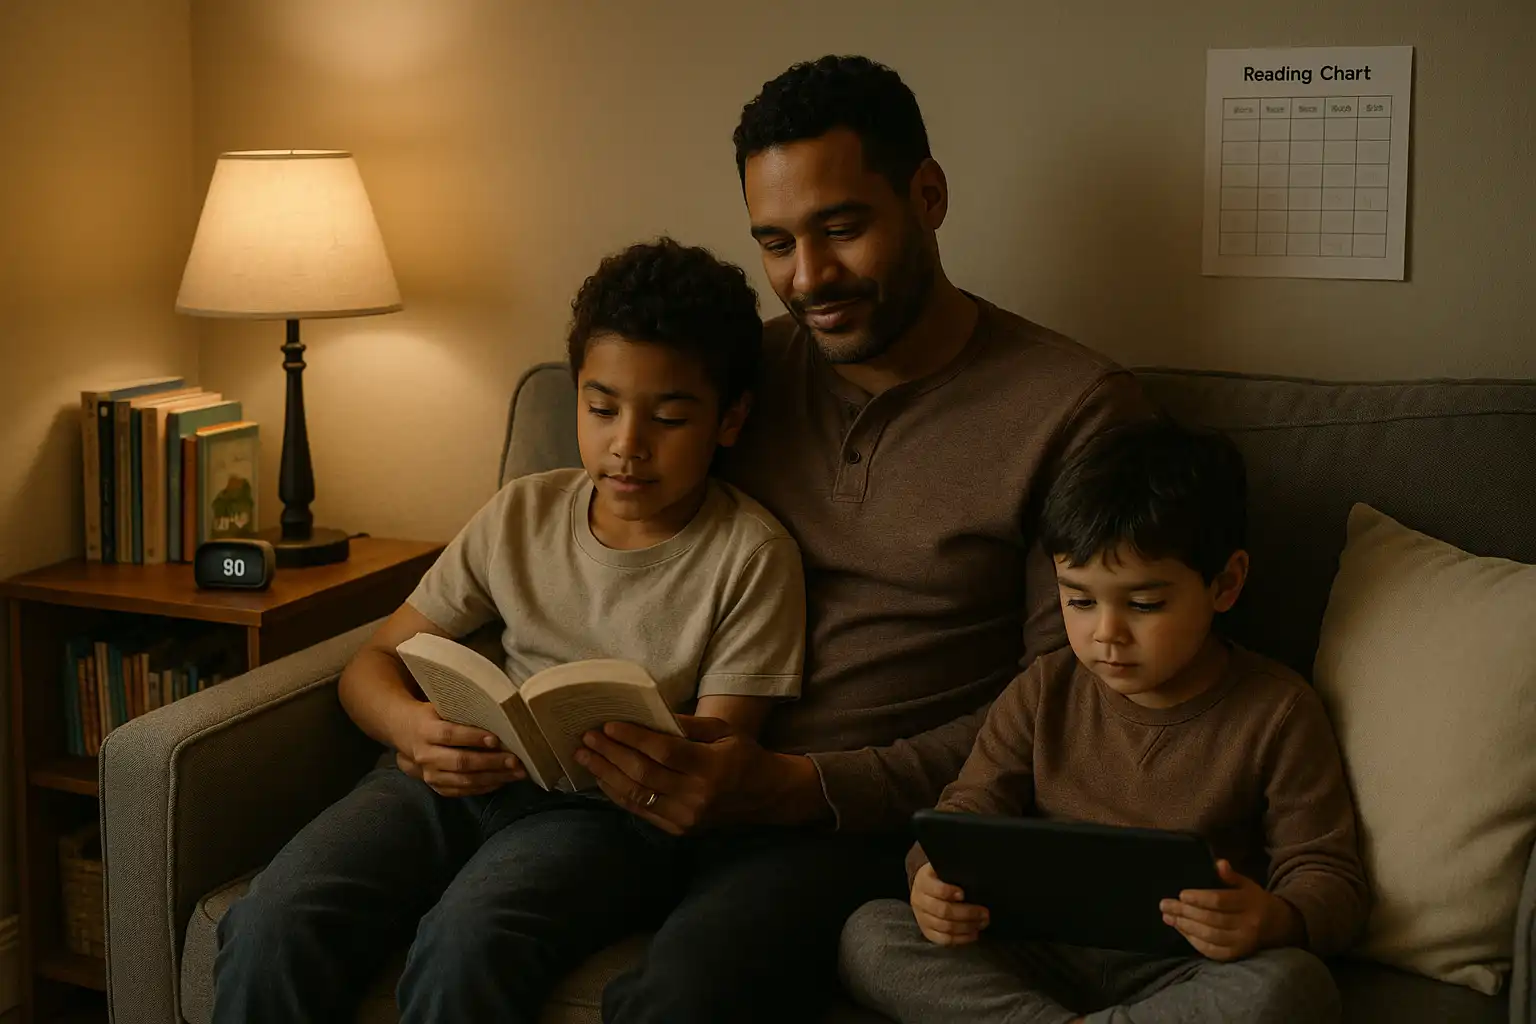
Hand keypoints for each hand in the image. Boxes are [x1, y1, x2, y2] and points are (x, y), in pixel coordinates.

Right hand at [391, 700, 524, 797]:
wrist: (405, 731)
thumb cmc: (432, 715)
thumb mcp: (441, 706)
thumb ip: (462, 712)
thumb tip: (498, 712)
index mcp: (426, 730)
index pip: (450, 735)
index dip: (473, 738)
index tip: (496, 739)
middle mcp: (426, 755)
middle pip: (460, 762)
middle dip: (490, 762)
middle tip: (515, 761)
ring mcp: (430, 774)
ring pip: (464, 780)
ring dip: (493, 778)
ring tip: (516, 773)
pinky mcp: (436, 786)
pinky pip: (462, 791)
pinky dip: (484, 788)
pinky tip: (502, 781)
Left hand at [573, 714, 791, 835]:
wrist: (765, 796)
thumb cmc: (743, 755)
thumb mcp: (723, 731)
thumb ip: (688, 724)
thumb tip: (647, 715)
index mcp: (711, 767)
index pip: (663, 752)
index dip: (633, 738)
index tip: (608, 725)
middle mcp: (697, 796)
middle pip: (644, 774)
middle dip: (611, 754)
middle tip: (587, 738)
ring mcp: (687, 817)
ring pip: (637, 795)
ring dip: (606, 774)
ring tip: (585, 757)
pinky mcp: (679, 829)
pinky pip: (641, 811)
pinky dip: (618, 794)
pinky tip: (603, 777)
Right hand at [910, 862, 989, 945]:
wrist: (923, 888)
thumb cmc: (940, 878)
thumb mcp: (943, 869)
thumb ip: (955, 872)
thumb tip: (975, 876)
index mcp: (923, 881)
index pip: (936, 889)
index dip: (949, 892)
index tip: (964, 894)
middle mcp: (919, 900)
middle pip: (943, 911)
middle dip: (967, 913)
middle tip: (984, 913)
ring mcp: (922, 918)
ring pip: (945, 927)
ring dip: (967, 927)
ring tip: (982, 923)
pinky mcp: (927, 931)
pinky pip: (944, 939)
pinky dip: (961, 938)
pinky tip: (973, 934)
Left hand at [1160, 860, 1303, 960]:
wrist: (1278, 925)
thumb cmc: (1254, 900)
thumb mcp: (1247, 884)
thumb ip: (1231, 875)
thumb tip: (1219, 863)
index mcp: (1249, 903)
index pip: (1220, 901)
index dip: (1199, 898)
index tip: (1181, 894)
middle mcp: (1247, 924)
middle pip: (1212, 919)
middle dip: (1185, 912)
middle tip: (1165, 905)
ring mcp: (1243, 942)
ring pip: (1211, 936)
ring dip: (1186, 927)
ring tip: (1168, 917)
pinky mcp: (1238, 954)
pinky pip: (1213, 951)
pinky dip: (1195, 943)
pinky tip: (1182, 931)